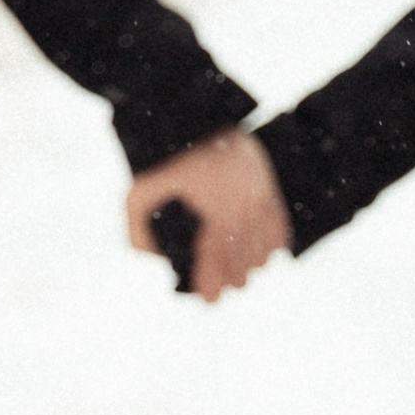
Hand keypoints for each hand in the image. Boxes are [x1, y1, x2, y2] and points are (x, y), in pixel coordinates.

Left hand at [126, 127, 290, 301]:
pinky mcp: (267, 184)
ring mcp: (259, 196)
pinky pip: (278, 222)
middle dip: (234, 279)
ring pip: (264, 244)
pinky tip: (269, 256)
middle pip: (243, 258)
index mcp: (215, 212)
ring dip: (254, 264)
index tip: (210, 301)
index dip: (213, 284)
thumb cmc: (164, 155)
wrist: (198, 113)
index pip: (217, 260)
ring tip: (243, 277)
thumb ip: (136, 226)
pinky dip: (274, 242)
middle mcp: (242, 208)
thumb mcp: (139, 189)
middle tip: (224, 291)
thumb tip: (151, 259)